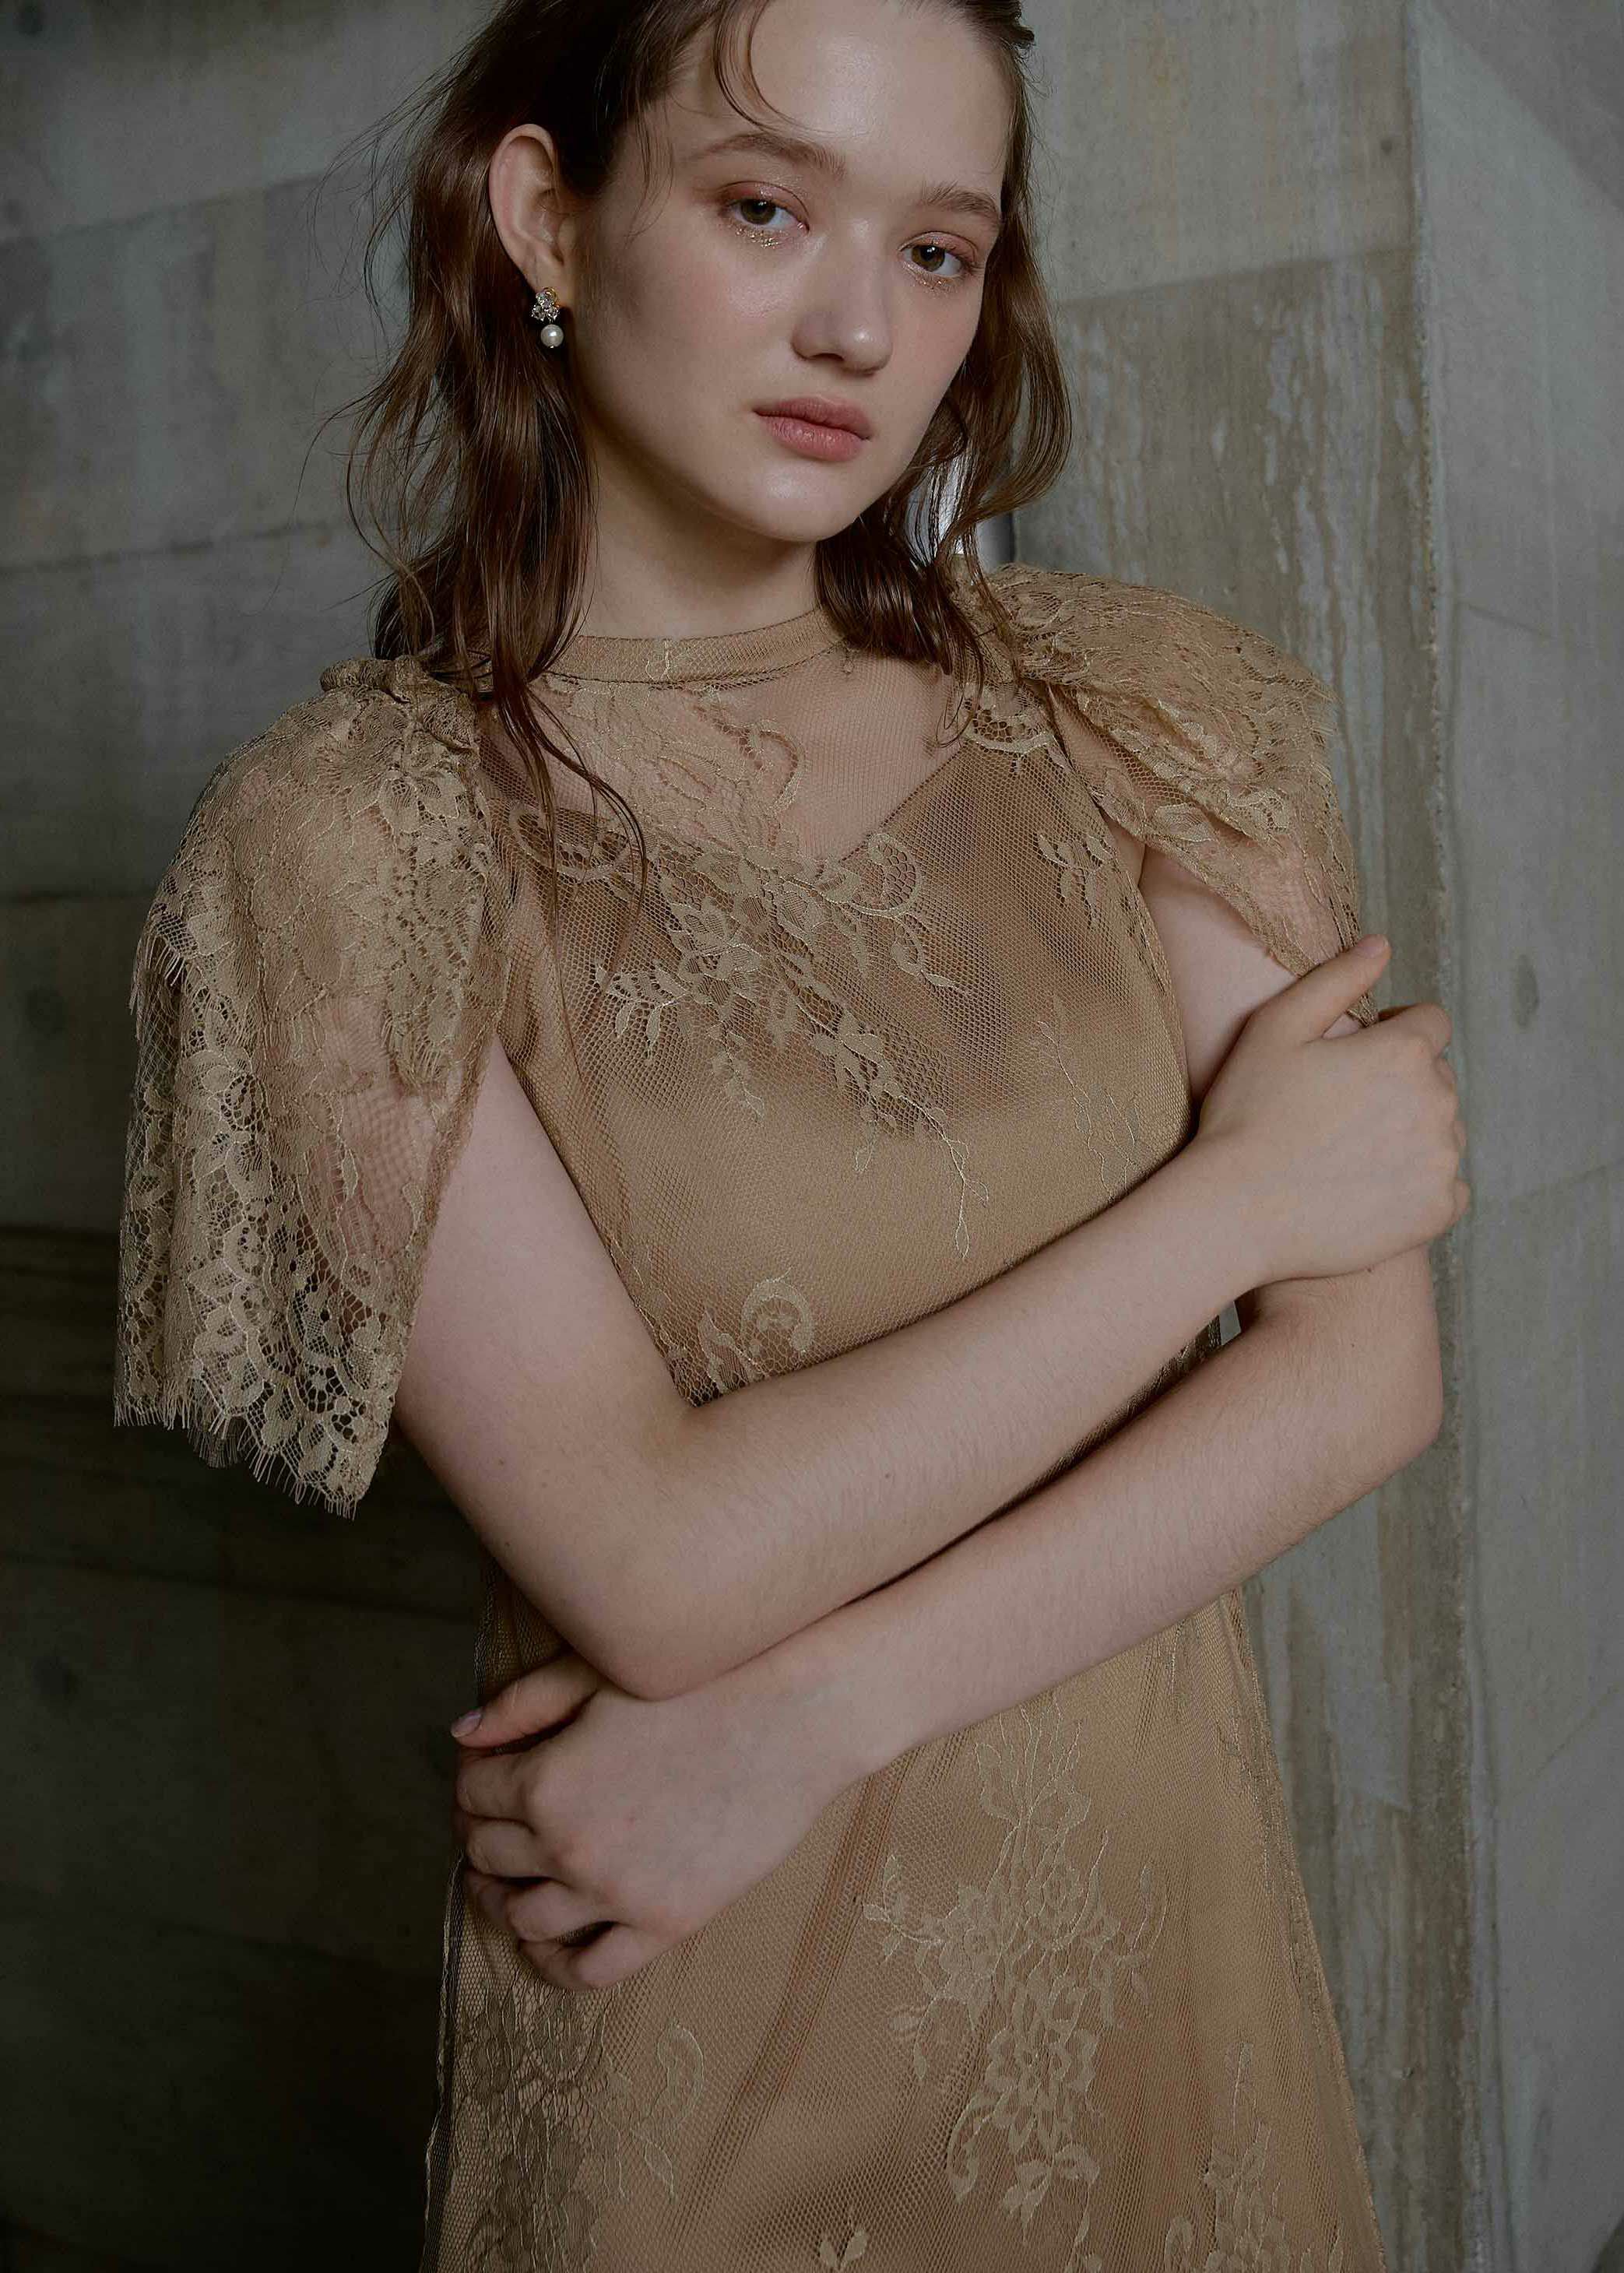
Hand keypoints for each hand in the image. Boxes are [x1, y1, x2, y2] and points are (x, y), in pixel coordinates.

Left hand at [449, 1633, 860, 1992]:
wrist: (794, 1718)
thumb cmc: (695, 1682)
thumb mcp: (595, 1677)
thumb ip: (520, 1705)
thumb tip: (461, 1733)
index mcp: (544, 1783)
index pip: (473, 1793)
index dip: (472, 1779)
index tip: (483, 1772)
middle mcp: (569, 1848)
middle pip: (489, 1854)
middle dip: (479, 1835)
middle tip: (490, 1822)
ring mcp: (617, 1895)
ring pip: (525, 1917)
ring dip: (503, 1898)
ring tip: (507, 1879)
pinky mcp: (665, 1924)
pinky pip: (589, 1970)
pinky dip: (553, 1964)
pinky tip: (546, 1944)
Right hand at [1194, 936, 1469, 1281]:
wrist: (1236, 1213)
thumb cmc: (1247, 1116)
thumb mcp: (1275, 1028)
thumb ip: (1335, 979)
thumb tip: (1382, 945)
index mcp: (1404, 1051)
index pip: (1430, 1024)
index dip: (1393, 1033)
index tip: (1353, 1060)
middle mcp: (1437, 1102)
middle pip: (1436, 1079)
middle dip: (1401, 1085)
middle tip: (1340, 1111)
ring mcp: (1442, 1160)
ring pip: (1442, 1132)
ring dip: (1411, 1135)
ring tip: (1349, 1153)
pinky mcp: (1437, 1210)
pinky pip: (1447, 1189)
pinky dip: (1418, 1187)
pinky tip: (1369, 1188)